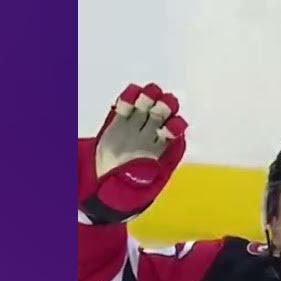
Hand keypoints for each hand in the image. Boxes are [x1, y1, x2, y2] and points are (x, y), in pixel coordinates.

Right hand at [78, 82, 187, 224]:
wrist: (104, 176)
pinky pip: (128, 99)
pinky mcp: (121, 116)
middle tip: (157, 108)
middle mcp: (152, 130)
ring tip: (142, 101)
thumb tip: (154, 167)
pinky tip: (124, 104)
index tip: (166, 130)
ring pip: (149, 100)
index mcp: (162, 146)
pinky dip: (129, 96)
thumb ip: (148, 174)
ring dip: (149, 97)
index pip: (175, 128)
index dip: (175, 125)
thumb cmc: (126, 181)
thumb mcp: (141, 183)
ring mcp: (137, 121)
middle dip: (165, 105)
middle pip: (165, 110)